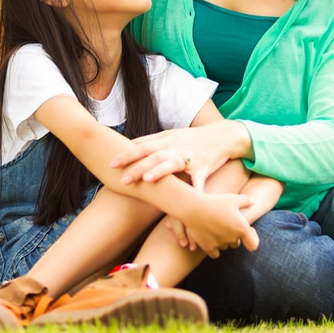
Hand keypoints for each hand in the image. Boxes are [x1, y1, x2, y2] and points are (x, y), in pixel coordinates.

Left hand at [110, 123, 241, 190]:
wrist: (222, 136)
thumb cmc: (192, 139)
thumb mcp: (170, 135)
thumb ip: (151, 141)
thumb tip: (128, 145)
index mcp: (165, 140)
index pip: (142, 146)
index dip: (126, 155)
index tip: (111, 163)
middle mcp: (176, 147)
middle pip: (153, 156)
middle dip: (137, 166)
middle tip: (123, 178)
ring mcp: (190, 156)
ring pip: (172, 163)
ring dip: (160, 171)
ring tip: (147, 180)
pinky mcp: (204, 167)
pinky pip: (198, 179)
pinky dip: (195, 188)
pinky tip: (190, 197)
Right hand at [176, 192, 259, 257]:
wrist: (194, 207)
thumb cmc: (215, 201)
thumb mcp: (233, 198)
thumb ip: (246, 201)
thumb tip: (254, 202)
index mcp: (242, 228)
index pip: (253, 245)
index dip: (252, 238)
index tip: (248, 230)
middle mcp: (232, 238)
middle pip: (236, 243)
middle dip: (233, 236)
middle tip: (226, 225)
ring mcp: (220, 244)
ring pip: (225, 247)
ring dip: (223, 241)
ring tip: (215, 228)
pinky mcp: (208, 247)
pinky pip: (215, 253)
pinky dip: (214, 248)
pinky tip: (209, 237)